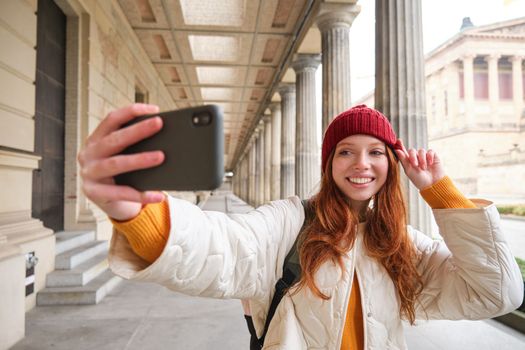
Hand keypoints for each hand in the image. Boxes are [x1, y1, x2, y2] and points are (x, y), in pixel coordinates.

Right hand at [77, 104, 165, 220]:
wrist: (110, 203)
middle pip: (115, 139)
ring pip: (116, 164)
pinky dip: (141, 194)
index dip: (131, 112)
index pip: (112, 119)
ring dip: (139, 160)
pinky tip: (158, 194)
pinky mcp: (93, 193)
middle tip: (159, 124)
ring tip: (160, 156)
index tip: (154, 110)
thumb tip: (164, 136)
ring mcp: (89, 174)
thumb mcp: (124, 156)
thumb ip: (135, 145)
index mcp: (96, 140)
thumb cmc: (121, 174)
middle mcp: (89, 154)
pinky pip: (120, 193)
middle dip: (138, 130)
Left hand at [394, 139, 444, 189]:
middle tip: (415, 165)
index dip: (400, 145)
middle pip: (412, 150)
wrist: (432, 184)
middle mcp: (416, 157)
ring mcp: (424, 156)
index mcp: (408, 161)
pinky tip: (430, 164)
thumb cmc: (419, 179)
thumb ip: (403, 160)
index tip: (398, 140)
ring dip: (422, 159)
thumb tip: (397, 150)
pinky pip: (430, 151)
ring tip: (423, 168)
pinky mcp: (433, 156)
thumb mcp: (409, 170)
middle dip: (413, 157)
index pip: (403, 151)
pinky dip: (429, 157)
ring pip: (421, 150)